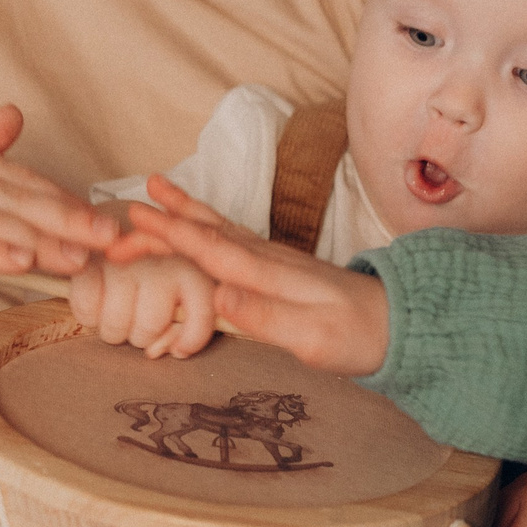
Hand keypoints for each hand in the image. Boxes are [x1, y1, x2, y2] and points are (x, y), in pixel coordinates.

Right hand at [68, 249, 219, 358]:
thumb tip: (167, 351)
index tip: (180, 350)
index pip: (201, 311)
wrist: (114, 226)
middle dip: (140, 334)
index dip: (192, 339)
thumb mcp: (180, 293)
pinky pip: (86, 310)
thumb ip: (184, 325)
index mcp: (192, 267)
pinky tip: (95, 302)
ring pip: (116, 326)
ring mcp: (123, 259)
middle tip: (136, 319)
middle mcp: (160, 260)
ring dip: (112, 329)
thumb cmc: (151, 270)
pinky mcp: (89, 260)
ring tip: (114, 312)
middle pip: (149, 327)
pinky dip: (88, 316)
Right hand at [125, 177, 391, 374]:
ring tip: (156, 189)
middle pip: (208, 232)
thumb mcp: (312, 338)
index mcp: (269, 276)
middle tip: (125, 209)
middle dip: (166, 219)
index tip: (135, 218)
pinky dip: (208, 223)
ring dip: (186, 210)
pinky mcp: (281, 267)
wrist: (401, 323)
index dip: (171, 233)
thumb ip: (264, 317)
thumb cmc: (358, 337)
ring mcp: (276, 259)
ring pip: (220, 228)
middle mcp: (269, 259)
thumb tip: (219, 293)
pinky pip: (233, 237)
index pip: (210, 250)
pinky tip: (201, 221)